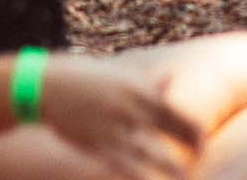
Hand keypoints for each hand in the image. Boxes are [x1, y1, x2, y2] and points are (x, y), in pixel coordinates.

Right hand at [41, 55, 199, 179]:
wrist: (45, 85)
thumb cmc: (85, 78)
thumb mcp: (119, 76)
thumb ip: (148, 84)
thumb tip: (171, 80)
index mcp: (140, 90)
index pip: (180, 115)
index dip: (196, 134)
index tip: (201, 146)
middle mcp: (132, 108)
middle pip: (172, 131)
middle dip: (191, 149)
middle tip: (201, 163)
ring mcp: (114, 127)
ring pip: (151, 153)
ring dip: (171, 168)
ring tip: (186, 179)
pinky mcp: (97, 144)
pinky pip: (123, 166)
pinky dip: (139, 177)